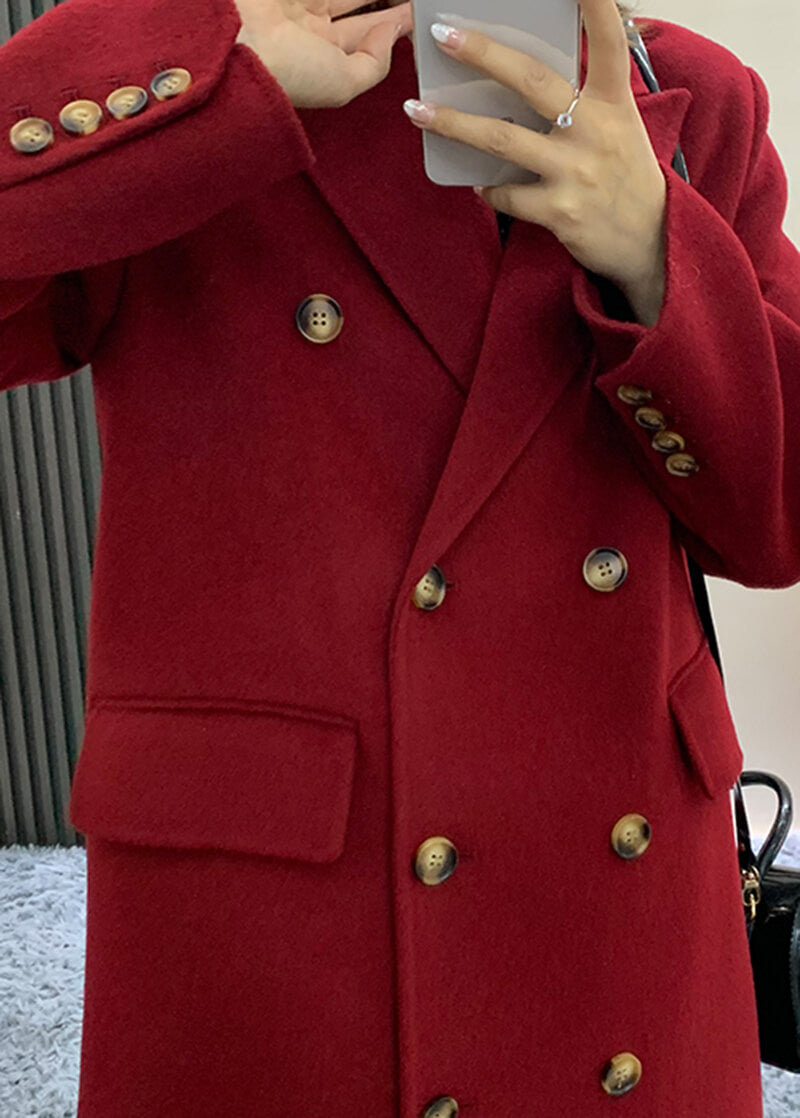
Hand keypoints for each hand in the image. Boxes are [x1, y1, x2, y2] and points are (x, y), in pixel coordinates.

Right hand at [234, 0, 413, 107]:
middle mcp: (306, 25)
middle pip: (357, 2)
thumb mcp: (342, 84)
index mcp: (319, 57)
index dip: (394, 22)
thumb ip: (373, 64)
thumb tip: (392, 35)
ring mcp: (293, 0)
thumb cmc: (286, 72)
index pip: (364, 35)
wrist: (237, 43)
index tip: (419, 12)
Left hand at [401, 0, 666, 307]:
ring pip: (503, 139)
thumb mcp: (618, 127)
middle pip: (531, 80)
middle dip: (483, 53)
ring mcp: (576, 172)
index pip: (608, 40)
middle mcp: (595, 130)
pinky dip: (487, 189)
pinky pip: (507, 195)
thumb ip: (583, 100)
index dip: (594, 5)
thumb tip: (520, 79)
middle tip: (443, 35)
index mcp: (614, 101)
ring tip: (418, 111)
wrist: (651, 241)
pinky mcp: (560, 211)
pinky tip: (477, 183)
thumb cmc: (625, 177)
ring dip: (454, 123)